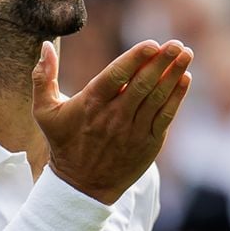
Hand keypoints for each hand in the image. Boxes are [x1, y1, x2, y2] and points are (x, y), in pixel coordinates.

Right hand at [32, 39, 192, 203]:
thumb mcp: (44, 112)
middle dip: (162, 61)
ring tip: (186, 54)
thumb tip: (46, 46)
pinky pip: (165, 116)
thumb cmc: (63, 143)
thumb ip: (43, 78)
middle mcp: (114, 116)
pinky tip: (184, 78)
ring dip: (174, 74)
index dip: (136, 58)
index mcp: (91, 104)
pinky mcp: (148, 144)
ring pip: (157, 97)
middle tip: (176, 44)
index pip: (117, 75)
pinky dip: (176, 97)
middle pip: (142, 83)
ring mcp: (133, 131)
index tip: (152, 43)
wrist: (81, 186)